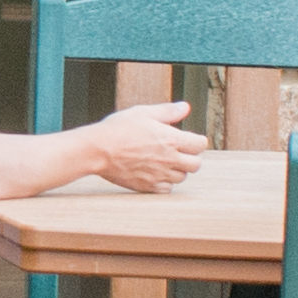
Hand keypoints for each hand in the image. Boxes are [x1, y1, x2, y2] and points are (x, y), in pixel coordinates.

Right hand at [88, 103, 209, 193]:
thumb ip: (168, 111)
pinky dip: (165, 183)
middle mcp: (169, 159)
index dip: (197, 141)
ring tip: (165, 162)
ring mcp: (159, 175)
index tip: (190, 140)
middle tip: (180, 152)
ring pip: (182, 178)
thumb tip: (185, 108)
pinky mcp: (148, 186)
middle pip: (196, 164)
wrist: (97, 150)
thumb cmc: (118, 129)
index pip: (200, 144)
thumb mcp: (143, 112)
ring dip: (178, 170)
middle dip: (191, 157)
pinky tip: (156, 173)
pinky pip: (167, 189)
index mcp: (171, 139)